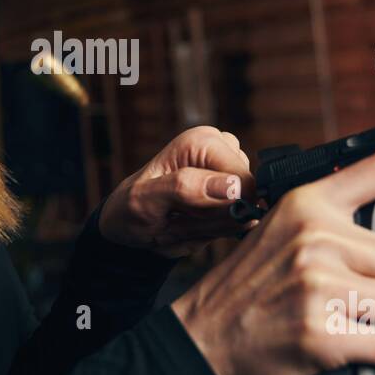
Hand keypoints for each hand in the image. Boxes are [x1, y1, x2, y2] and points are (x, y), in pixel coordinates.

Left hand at [97, 125, 256, 258]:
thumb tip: (234, 186)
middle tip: (177, 219)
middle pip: (246, 199)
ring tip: (181, 220)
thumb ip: (186, 188)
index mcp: (202, 141)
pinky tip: (191, 225)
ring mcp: (230, 171)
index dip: (222, 208)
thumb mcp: (146, 200)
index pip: (243, 182)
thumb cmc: (132, 208)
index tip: (185, 213)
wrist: (128, 226)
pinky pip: (237, 224)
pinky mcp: (233, 193)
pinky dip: (213, 233)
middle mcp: (222, 150)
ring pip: (242, 214)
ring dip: (210, 228)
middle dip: (212, 220)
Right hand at [170, 115, 374, 374]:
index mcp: (310, 202)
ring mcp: (318, 283)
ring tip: (340, 322)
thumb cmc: (252, 291)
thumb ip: (339, 226)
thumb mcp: (285, 235)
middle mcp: (316, 235)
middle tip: (349, 300)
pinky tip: (343, 349)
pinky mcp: (322, 331)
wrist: (200, 338)